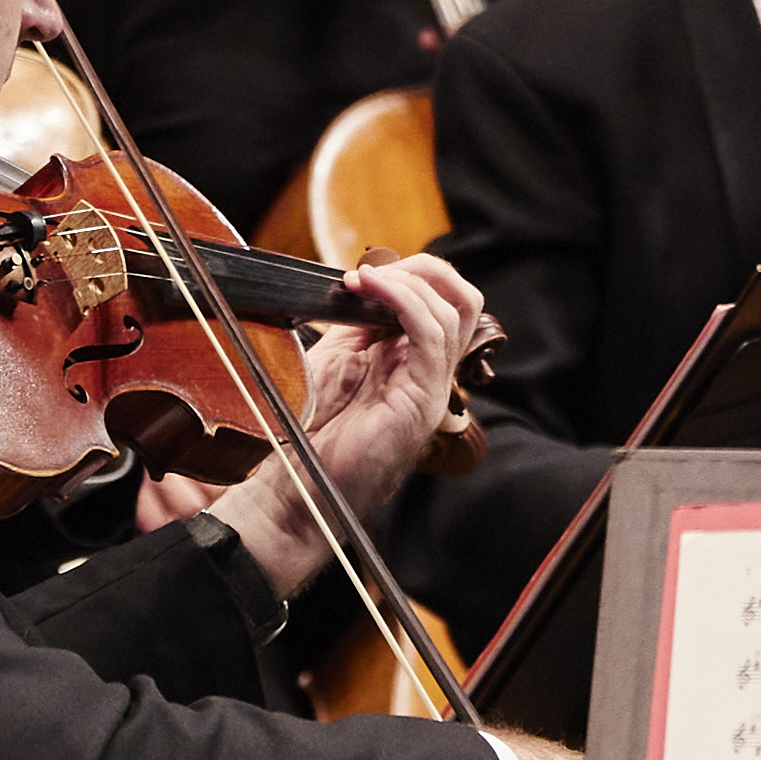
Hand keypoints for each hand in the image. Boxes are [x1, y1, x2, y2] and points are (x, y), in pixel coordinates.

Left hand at [284, 251, 483, 516]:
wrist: (298, 489)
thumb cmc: (308, 435)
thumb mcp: (334, 360)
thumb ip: (356, 324)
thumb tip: (362, 282)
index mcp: (411, 362)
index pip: (440, 301)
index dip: (408, 274)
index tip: (360, 273)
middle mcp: (430, 373)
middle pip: (462, 300)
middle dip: (423, 270)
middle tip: (375, 272)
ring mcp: (431, 386)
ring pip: (454, 310)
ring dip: (407, 281)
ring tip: (364, 279)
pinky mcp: (422, 398)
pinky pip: (431, 334)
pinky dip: (403, 300)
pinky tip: (371, 288)